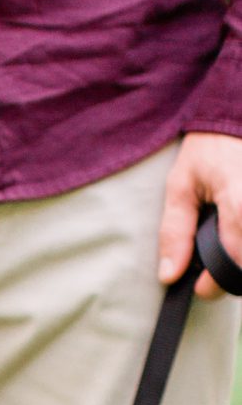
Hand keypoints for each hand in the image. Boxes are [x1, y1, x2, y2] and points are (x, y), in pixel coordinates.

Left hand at [158, 132, 241, 297]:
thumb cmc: (210, 147)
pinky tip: (236, 235)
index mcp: (240, 204)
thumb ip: (176, 231)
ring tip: (225, 251)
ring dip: (240, 258)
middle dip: (233, 275)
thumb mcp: (181, 185)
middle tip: (213, 274)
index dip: (217, 282)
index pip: (235, 261)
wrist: (238, 116)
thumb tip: (170, 274)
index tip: (201, 289)